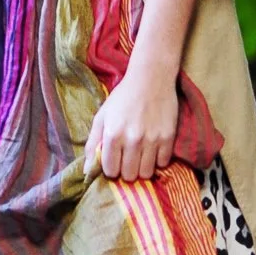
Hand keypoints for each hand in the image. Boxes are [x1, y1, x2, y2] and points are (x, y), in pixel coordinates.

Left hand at [86, 54, 179, 181]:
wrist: (151, 79)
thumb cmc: (123, 98)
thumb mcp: (102, 117)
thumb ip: (93, 144)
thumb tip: (87, 171)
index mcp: (113, 134)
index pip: (110, 171)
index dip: (111, 168)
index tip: (114, 161)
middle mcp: (132, 139)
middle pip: (129, 175)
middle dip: (126, 170)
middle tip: (127, 159)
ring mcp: (152, 139)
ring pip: (147, 173)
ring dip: (142, 168)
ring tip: (140, 156)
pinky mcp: (169, 137)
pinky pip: (163, 163)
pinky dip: (157, 160)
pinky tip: (153, 148)